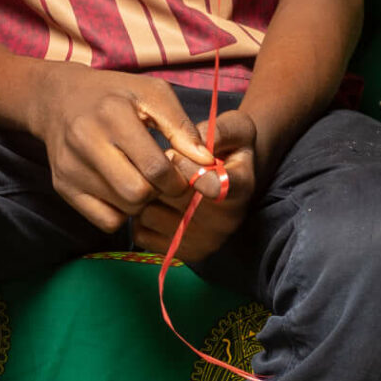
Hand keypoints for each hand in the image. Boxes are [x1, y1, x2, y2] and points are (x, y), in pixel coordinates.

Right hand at [23, 68, 223, 232]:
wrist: (58, 98)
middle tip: (161, 178)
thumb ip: (181, 126)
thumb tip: (205, 162)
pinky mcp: (62, 187)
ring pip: (124, 210)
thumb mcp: (151, 93)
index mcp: (112, 114)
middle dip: (159, 192)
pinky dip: (121, 212)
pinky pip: (105, 221)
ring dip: (141, 201)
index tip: (180, 172)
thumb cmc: (114, 94)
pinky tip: (120, 189)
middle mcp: (85, 141)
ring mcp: (70, 167)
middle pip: (138, 194)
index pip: (155, 167)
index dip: (177, 178)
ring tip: (140, 178)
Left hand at [129, 107, 258, 262]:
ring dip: (146, 196)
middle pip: (173, 199)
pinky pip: (142, 234)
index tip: (174, 153)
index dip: (186, 167)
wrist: (231, 177)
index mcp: (240, 188)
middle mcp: (226, 221)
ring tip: (156, 183)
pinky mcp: (184, 253)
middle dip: (160, 176)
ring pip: (151, 215)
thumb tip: (197, 142)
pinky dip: (139, 217)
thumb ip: (220, 129)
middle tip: (161, 165)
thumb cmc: (230, 147)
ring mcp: (205, 241)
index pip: (212, 186)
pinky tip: (153, 202)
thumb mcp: (235, 127)